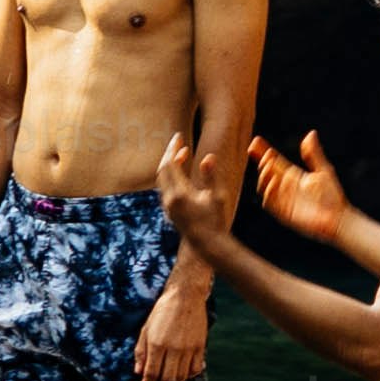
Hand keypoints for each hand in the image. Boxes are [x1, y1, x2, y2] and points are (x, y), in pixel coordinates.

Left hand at [130, 272, 210, 380]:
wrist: (186, 295)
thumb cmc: (163, 311)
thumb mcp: (146, 329)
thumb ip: (141, 351)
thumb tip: (138, 371)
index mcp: (157, 344)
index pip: (151, 373)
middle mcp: (173, 349)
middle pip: (167, 378)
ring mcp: (188, 348)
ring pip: (182, 376)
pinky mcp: (200, 346)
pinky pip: (196, 367)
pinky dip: (190, 375)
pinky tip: (184, 376)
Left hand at [151, 128, 236, 251]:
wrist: (207, 244)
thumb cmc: (216, 220)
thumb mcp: (217, 196)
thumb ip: (212, 176)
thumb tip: (208, 157)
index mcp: (180, 194)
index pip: (171, 165)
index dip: (174, 149)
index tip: (179, 136)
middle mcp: (169, 200)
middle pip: (162, 170)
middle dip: (169, 154)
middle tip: (178, 141)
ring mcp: (167, 206)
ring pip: (162, 179)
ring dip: (169, 164)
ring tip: (182, 153)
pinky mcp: (169, 211)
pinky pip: (165, 187)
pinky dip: (170, 175)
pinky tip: (180, 171)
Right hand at [249, 128, 348, 241]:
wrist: (336, 218)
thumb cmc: (332, 196)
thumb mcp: (323, 170)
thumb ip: (314, 154)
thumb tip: (310, 134)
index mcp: (293, 175)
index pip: (275, 161)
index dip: (264, 152)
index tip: (256, 141)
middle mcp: (285, 186)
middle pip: (267, 171)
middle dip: (261, 161)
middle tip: (258, 151)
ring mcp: (283, 199)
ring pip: (265, 186)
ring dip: (264, 175)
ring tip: (267, 164)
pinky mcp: (283, 212)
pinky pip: (270, 202)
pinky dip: (269, 192)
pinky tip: (273, 181)